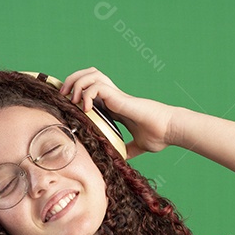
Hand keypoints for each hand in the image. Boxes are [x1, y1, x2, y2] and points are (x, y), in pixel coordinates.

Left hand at [58, 67, 175, 158]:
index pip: (91, 89)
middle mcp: (114, 97)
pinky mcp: (120, 97)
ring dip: (77, 84)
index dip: (77, 92)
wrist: (170, 130)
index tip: (68, 105)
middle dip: (72, 81)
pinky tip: (86, 108)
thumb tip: (121, 160)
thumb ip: (128, 150)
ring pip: (91, 75)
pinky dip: (87, 94)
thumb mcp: (138, 146)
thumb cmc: (159, 136)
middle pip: (88, 75)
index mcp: (115, 106)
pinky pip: (97, 86)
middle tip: (64, 97)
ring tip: (72, 100)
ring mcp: (117, 95)